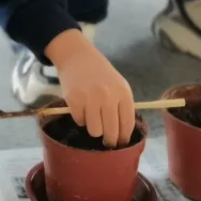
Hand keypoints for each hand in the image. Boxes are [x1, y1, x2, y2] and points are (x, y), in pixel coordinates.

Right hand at [46, 29, 134, 147]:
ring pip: (95, 131)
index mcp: (123, 92)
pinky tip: (81, 107)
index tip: (120, 144)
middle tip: (106, 142)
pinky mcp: (73, 100)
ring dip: (93, 128)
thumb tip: (122, 135)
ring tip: (92, 118)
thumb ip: (122, 106)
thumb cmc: (100, 73)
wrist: (76, 56)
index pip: (127, 125)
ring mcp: (90, 98)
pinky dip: (80, 118)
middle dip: (109, 141)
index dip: (123, 139)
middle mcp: (108, 96)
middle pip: (111, 132)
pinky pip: (80, 122)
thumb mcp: (118, 85)